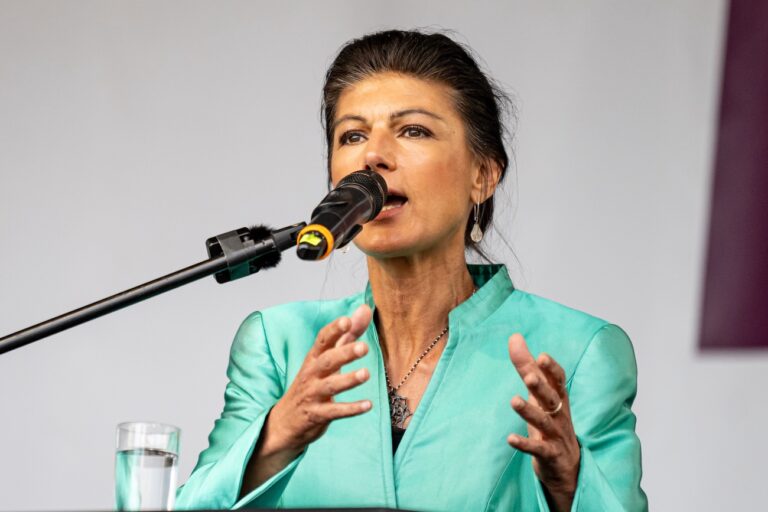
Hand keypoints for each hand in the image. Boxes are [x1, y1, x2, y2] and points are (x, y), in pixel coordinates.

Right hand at [263, 304, 373, 454]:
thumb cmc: (311, 383)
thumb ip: (347, 335)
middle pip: (327, 361)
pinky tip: (368, 405)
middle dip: (344, 353)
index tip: (347, 320)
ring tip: (366, 374)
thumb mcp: (326, 358)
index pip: (323, 339)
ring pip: (330, 386)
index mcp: (314, 357)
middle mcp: (311, 374)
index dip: (334, 330)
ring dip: (348, 380)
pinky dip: (350, 409)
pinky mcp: (316, 415)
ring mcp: (312, 394)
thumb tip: (365, 309)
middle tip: (364, 347)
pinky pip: (334, 411)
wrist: (285, 421)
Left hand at [507, 333, 579, 510]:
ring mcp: (556, 436)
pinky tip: (510, 438)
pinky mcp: (549, 455)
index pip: (558, 381)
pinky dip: (524, 444)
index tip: (542, 356)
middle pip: (551, 399)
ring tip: (513, 401)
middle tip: (529, 377)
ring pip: (543, 422)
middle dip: (541, 387)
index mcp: (558, 398)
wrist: (568, 467)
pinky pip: (537, 449)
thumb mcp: (540, 395)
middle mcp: (559, 415)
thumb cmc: (551, 422)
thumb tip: (515, 337)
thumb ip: (527, 366)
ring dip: (529, 412)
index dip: (552, 369)